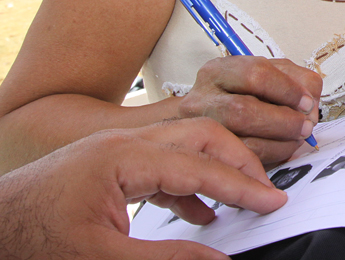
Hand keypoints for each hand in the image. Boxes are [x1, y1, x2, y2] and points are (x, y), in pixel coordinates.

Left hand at [0, 118, 286, 259]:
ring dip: (217, 170)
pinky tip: (202, 213)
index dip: (243, 185)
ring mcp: (117, 152)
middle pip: (201, 136)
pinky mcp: (109, 168)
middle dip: (239, 162)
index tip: (274, 200)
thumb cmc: (29, 240)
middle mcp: (125, 145)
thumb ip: (168, 259)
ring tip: (244, 198)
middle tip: (268, 190)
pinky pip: (164, 166)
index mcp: (124, 158)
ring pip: (185, 147)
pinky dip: (190, 185)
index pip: (201, 165)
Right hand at [178, 57, 322, 164]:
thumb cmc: (245, 95)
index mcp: (218, 72)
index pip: (254, 74)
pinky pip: (246, 163)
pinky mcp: (212, 158)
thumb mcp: (269, 75)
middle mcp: (202, 100)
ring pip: (244, 142)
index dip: (287, 89)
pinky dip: (273, 156)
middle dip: (284, 120)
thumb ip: (296, 80)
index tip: (308, 102)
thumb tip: (311, 107)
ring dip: (282, 142)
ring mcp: (202, 132)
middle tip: (307, 125)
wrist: (209, 121)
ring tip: (299, 138)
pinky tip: (285, 149)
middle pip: (243, 110)